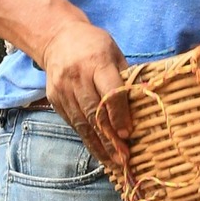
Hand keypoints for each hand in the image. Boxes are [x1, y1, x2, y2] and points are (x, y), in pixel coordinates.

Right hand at [39, 21, 132, 163]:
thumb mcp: (114, 52)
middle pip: (94, 111)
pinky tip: (98, 150)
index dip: (119, 114)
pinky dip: (86, 137)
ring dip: (98, 144)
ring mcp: (63, 89)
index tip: (128, 134)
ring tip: (113, 162)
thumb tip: (145, 101)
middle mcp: (77, 76)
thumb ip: (126, 76)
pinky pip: (72, 122)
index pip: (109, 92)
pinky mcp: (54, 99)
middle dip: (109, 138)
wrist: (58, 38)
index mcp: (96, 62)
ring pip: (82, 122)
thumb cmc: (94, 45)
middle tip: (123, 158)